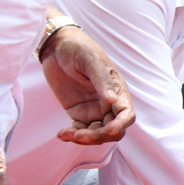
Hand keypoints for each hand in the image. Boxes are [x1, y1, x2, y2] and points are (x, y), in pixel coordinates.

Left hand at [40, 25, 133, 144]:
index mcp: (118, 92)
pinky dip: (72, 136)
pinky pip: (79, 130)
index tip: (108, 130)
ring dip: (84, 139)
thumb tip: (112, 100)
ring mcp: (94, 110)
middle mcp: (109, 104)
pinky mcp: (79, 113)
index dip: (120, 125)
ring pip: (97, 134)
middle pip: (112, 130)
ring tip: (66, 134)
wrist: (56, 45)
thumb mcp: (91, 60)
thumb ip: (102, 80)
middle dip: (99, 136)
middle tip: (80, 135)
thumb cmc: (78, 48)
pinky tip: (61, 134)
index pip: (126, 115)